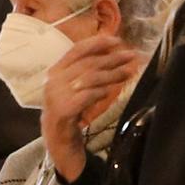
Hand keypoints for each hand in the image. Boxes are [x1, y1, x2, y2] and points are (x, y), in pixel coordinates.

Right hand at [42, 34, 142, 181]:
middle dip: (112, 58)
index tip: (117, 41)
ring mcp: (56, 96)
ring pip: (89, 78)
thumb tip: (110, 55)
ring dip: (111, 74)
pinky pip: (86, 95)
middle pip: (87, 63)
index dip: (97, 43)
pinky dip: (100, 92)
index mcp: (55, 72)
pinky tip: (111, 91)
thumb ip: (86, 73)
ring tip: (128, 73)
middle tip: (131, 56)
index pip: (76, 50)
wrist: (57, 143)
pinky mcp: (63, 111)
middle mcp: (53, 81)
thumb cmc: (69, 114)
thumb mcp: (75, 89)